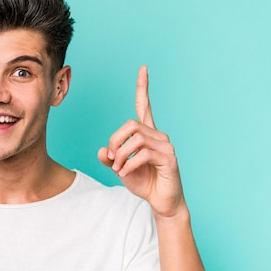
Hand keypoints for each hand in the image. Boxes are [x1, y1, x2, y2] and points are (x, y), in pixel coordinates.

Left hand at [97, 65, 184, 217]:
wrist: (161, 201)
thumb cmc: (143, 182)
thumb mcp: (120, 169)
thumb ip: (109, 158)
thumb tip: (101, 151)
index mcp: (147, 134)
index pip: (145, 106)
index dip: (143, 88)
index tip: (143, 69)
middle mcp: (158, 136)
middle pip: (130, 124)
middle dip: (115, 141)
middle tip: (111, 160)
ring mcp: (166, 146)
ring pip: (135, 139)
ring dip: (120, 155)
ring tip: (119, 169)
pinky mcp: (169, 158)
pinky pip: (142, 154)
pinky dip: (128, 165)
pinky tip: (126, 173)